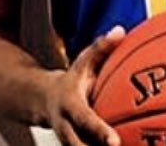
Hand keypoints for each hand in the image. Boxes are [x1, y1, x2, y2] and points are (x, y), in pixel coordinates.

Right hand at [45, 25, 125, 145]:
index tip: (115, 142)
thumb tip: (120, 31)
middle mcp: (66, 129)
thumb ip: (102, 47)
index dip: (99, 131)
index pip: (85, 120)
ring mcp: (69, 143)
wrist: (44, 99)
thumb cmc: (72, 79)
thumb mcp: (84, 60)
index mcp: (70, 106)